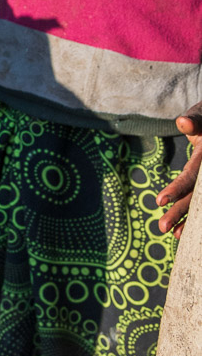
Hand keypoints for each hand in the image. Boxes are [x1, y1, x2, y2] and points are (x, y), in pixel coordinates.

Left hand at [157, 108, 201, 238]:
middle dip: (181, 212)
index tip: (159, 201)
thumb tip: (182, 122)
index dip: (177, 189)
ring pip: (201, 201)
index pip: (192, 176)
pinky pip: (200, 200)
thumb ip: (194, 122)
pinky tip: (182, 230)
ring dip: (188, 218)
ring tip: (172, 233)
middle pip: (197, 195)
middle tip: (161, 228)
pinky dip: (194, 216)